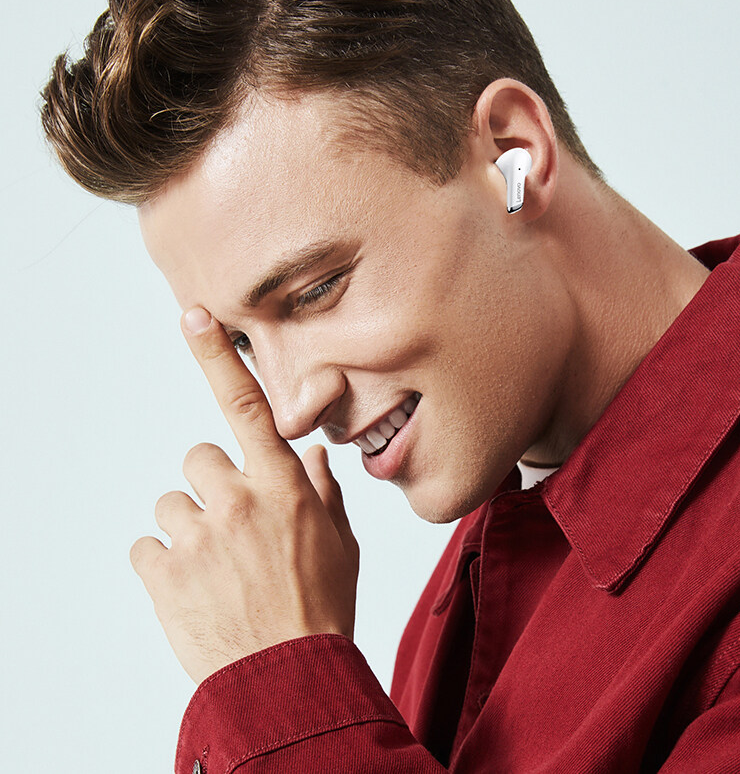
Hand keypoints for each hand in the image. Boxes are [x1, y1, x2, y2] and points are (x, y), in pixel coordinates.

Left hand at [129, 306, 358, 684]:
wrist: (286, 678)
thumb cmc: (320, 610)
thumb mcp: (339, 544)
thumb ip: (323, 494)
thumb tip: (314, 460)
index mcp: (284, 486)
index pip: (250, 405)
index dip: (219, 357)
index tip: (195, 316)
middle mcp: (239, 499)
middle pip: (199, 458)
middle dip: (210, 486)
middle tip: (230, 528)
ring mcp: (199, 535)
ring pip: (170, 504)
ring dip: (187, 529)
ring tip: (214, 569)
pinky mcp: (163, 571)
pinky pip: (145, 547)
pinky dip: (163, 564)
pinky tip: (191, 589)